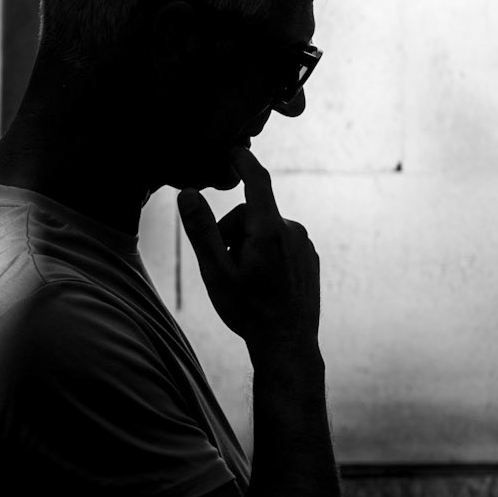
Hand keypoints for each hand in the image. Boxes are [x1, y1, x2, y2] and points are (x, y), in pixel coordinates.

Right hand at [177, 147, 321, 357]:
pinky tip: (264, 286)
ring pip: (267, 230)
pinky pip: (282, 244)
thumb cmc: (249, 311)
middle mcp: (292, 230)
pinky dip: (268, 255)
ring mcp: (304, 245)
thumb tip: (187, 193)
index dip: (243, 161)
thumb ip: (202, 230)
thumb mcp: (215, 273)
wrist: (288, 347)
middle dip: (233, 232)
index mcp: (269, 229)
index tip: (233, 149)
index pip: (256, 180)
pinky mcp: (310, 259)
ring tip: (246, 282)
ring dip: (251, 245)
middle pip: (253, 214)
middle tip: (226, 268)